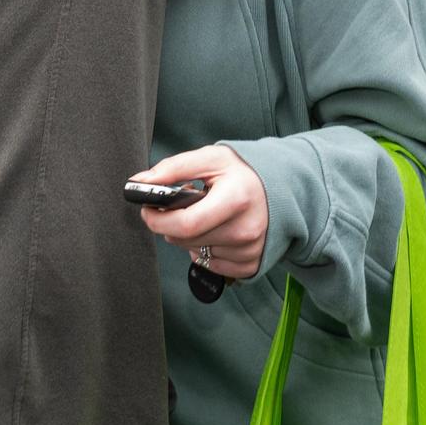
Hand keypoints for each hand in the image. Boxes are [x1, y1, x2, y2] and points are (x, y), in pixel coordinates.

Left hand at [130, 145, 268, 280]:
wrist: (285, 190)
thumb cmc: (245, 172)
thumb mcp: (212, 158)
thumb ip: (174, 168)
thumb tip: (141, 182)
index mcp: (236, 199)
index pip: (186, 224)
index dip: (157, 219)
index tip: (147, 208)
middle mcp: (245, 230)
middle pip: (187, 240)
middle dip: (171, 223)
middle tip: (180, 205)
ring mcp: (249, 252)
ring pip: (195, 252)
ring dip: (189, 236)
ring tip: (204, 214)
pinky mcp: (250, 266)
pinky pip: (210, 264)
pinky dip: (204, 248)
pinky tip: (216, 230)